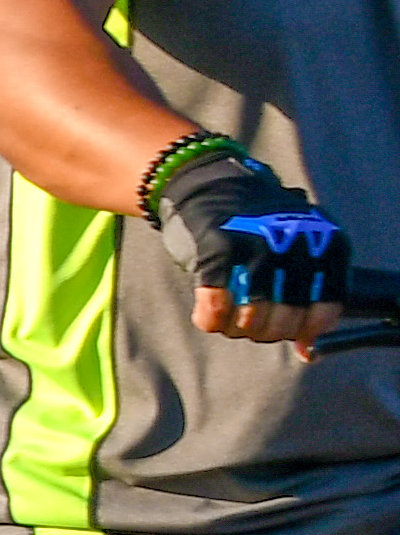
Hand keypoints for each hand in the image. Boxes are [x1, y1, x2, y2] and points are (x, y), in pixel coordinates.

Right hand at [156, 153, 346, 344]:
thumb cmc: (258, 226)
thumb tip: (308, 352)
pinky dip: (209, 319)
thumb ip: (310, 296)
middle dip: (263, 330)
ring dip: (236, 328)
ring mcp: (256, 249)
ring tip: (229, 316)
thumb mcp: (301, 250)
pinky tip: (208, 313)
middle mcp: (295, 247)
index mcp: (326, 245)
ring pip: (250, 322)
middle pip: (283, 324)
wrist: (209, 183)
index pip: (322, 314)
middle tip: (250, 318)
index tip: (285, 326)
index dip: (301, 330)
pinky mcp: (216, 253)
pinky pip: (215, 311)